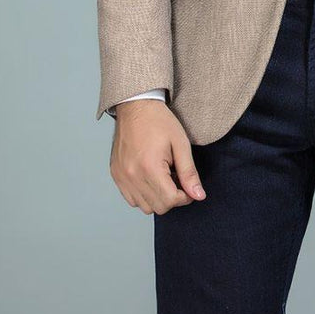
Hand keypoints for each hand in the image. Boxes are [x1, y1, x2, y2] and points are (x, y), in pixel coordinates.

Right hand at [109, 99, 206, 214]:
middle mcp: (132, 176)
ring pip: (144, 206)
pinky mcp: (116, 175)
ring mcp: (121, 177)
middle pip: (158, 207)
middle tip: (177, 178)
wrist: (135, 106)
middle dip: (172, 198)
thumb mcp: (181, 143)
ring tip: (164, 176)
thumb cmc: (159, 121)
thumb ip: (189, 173)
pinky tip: (151, 177)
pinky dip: (143, 195)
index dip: (185, 197)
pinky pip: (131, 199)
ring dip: (158, 198)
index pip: (170, 200)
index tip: (189, 186)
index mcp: (149, 167)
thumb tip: (198, 196)